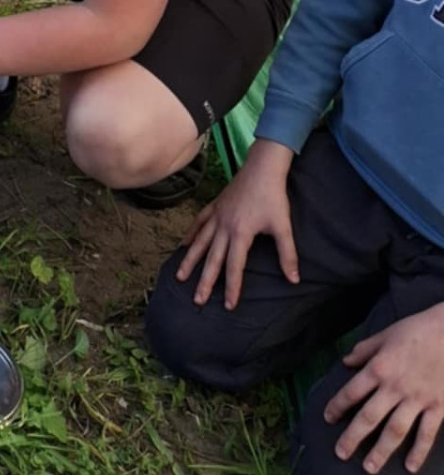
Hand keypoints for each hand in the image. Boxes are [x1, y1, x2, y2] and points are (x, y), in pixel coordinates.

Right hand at [174, 139, 296, 309]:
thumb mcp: (283, 227)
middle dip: (205, 281)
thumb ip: (287, 254)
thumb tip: (294, 280)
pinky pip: (199, 223)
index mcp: (240, 233)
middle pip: (212, 259)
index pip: (234, 266)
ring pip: (200, 242)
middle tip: (197, 300)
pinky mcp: (215, 206)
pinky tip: (184, 245)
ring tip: (180, 277)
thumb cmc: (274, 197)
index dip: (232, 287)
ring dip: (190, 261)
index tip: (228, 305)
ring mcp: (217, 215)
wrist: (261, 168)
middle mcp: (224, 226)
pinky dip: (191, 235)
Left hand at [325, 305, 443, 474]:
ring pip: (395, 431)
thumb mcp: (385, 335)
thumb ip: (364, 350)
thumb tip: (346, 362)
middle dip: (353, 437)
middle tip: (340, 454)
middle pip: (369, 417)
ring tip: (369, 469)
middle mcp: (395, 388)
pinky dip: (419, 451)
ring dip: (381, 451)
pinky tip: (410, 467)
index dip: (337, 406)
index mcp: (379, 368)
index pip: (352, 392)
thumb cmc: (416, 330)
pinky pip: (427, 433)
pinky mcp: (438, 407)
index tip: (327, 419)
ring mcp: (417, 400)